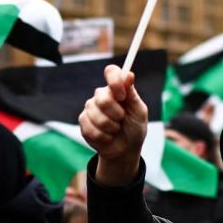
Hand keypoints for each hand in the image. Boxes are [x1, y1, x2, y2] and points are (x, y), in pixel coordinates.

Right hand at [79, 65, 146, 185]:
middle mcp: (102, 95)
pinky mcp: (83, 122)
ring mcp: (91, 108)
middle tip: (122, 119)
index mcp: (117, 89)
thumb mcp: (139, 112)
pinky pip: (89, 127)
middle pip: (102, 97)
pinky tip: (107, 137)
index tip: (122, 96)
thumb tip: (129, 74)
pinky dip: (103, 136)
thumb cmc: (134, 128)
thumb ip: (132, 94)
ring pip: (95, 114)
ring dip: (110, 127)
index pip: (111, 72)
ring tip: (115, 130)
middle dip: (115, 113)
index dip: (115, 81)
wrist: (125, 150)